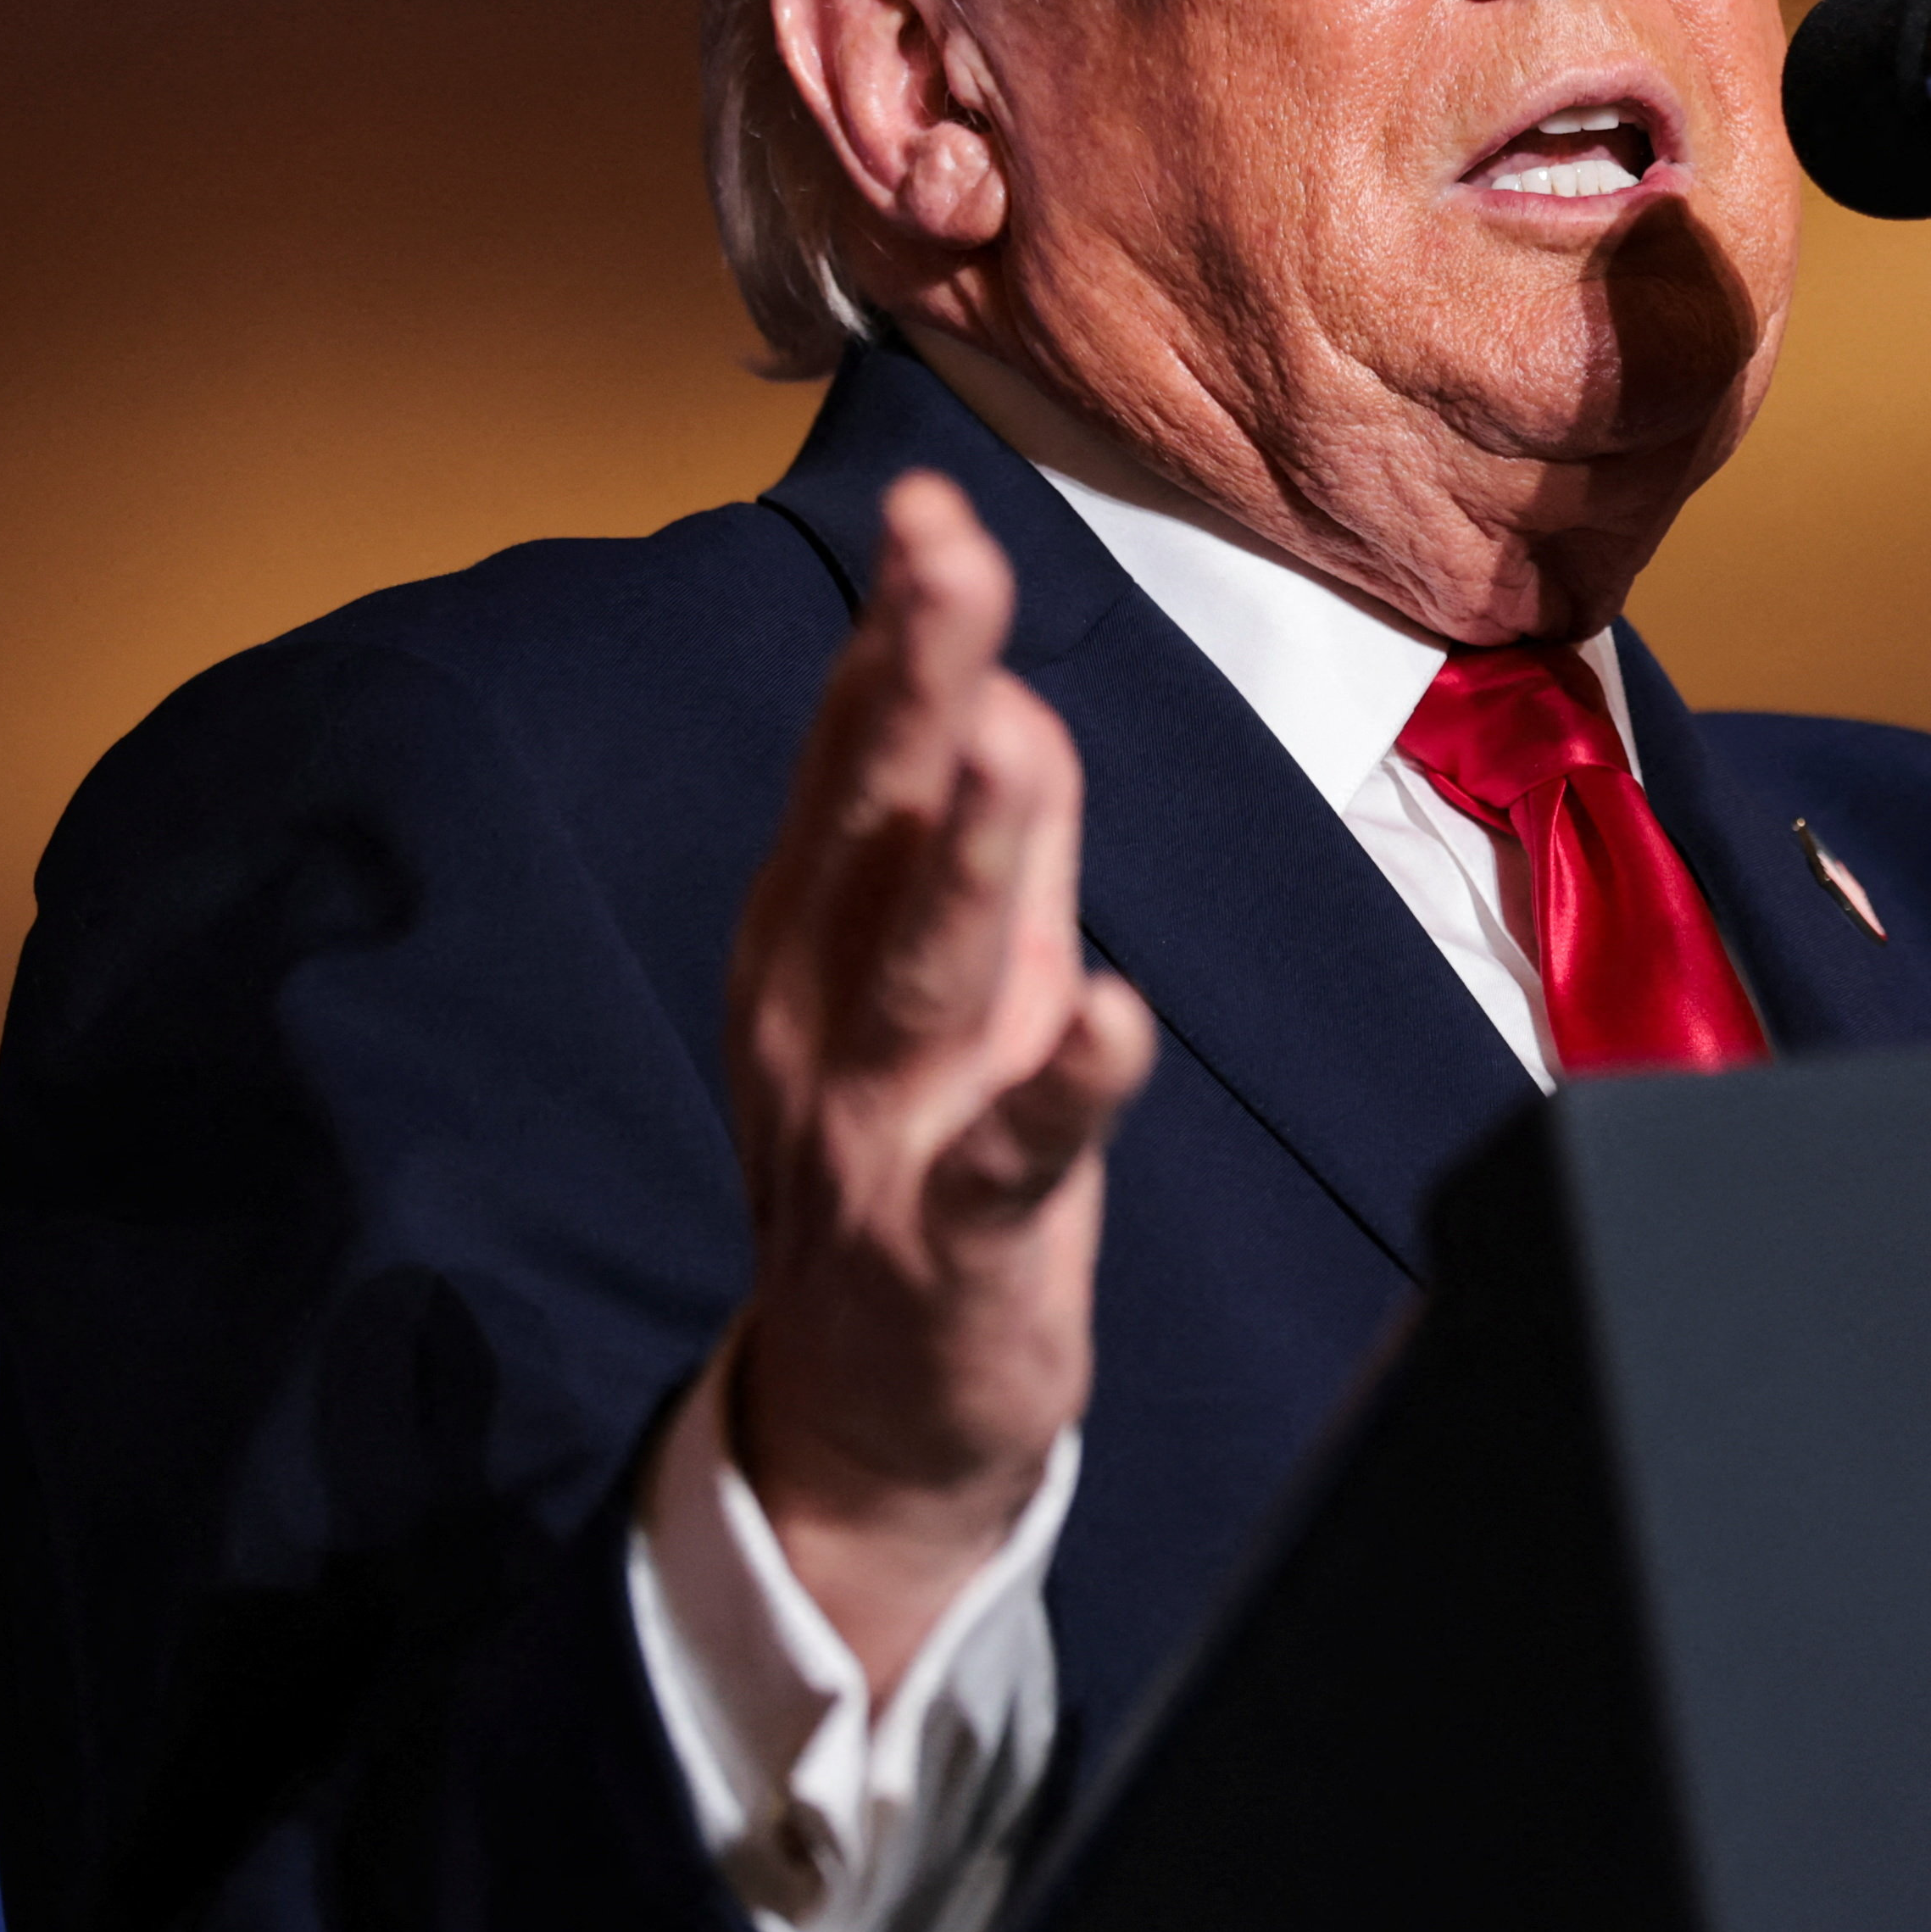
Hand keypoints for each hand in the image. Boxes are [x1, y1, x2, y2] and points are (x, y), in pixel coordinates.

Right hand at [723, 472, 1151, 1695]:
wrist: (865, 1423)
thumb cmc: (917, 1158)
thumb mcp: (946, 980)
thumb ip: (981, 841)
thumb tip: (999, 681)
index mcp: (813, 936)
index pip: (857, 759)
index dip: (896, 634)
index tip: (935, 508)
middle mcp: (823, 1016)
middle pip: (873, 827)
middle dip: (912, 685)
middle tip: (945, 551)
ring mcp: (882, 1132)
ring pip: (929, 972)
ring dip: (976, 855)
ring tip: (1020, 739)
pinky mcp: (960, 1242)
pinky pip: (1018, 1156)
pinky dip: (1068, 1086)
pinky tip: (1117, 1015)